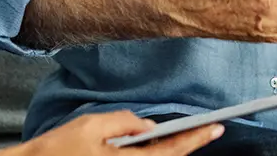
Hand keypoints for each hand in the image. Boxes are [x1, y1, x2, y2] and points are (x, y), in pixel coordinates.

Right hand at [17, 110, 222, 155]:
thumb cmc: (59, 149)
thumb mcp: (91, 125)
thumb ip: (123, 122)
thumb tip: (147, 125)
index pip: (171, 151)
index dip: (196, 139)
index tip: (217, 127)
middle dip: (189, 144)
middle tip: (213, 128)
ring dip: (171, 149)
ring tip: (189, 134)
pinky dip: (154, 154)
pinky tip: (158, 143)